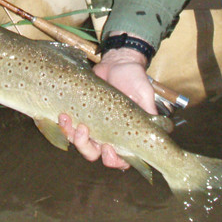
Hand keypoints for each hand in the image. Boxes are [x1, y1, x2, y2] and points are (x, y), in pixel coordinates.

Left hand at [57, 44, 157, 170]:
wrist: (117, 61)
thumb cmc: (134, 78)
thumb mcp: (145, 96)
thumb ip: (149, 114)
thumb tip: (158, 133)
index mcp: (126, 135)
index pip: (120, 160)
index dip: (113, 160)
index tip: (108, 148)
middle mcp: (108, 134)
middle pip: (95, 154)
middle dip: (88, 148)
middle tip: (84, 131)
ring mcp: (93, 124)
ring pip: (80, 143)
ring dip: (74, 137)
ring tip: (69, 121)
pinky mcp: (79, 113)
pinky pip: (69, 127)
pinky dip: (65, 125)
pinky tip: (63, 116)